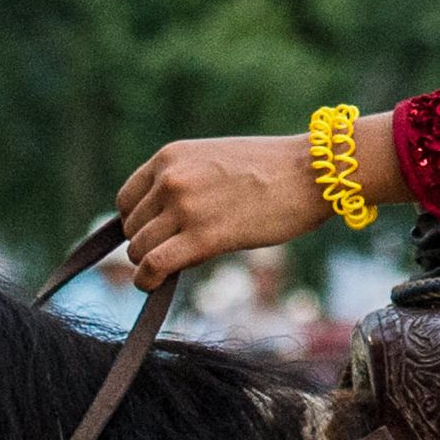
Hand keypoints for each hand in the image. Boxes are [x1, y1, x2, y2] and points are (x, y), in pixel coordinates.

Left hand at [115, 122, 404, 280]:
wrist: (311, 172)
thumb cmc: (272, 170)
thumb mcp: (215, 161)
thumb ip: (183, 182)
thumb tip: (160, 221)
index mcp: (171, 156)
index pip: (127, 199)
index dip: (138, 223)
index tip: (156, 235)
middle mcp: (170, 178)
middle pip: (131, 227)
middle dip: (148, 244)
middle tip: (174, 252)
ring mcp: (185, 207)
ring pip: (138, 249)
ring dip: (149, 264)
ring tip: (173, 266)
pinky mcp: (202, 237)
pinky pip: (153, 266)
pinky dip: (147, 280)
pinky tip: (156, 283)